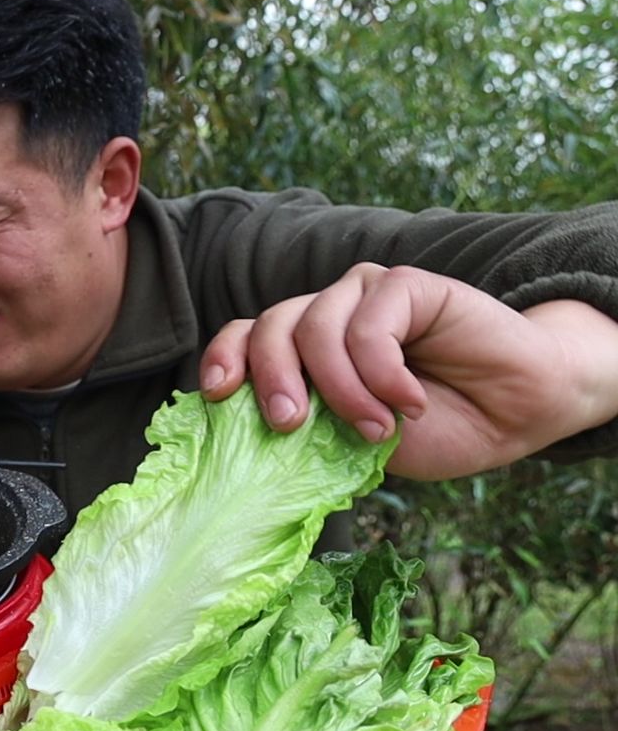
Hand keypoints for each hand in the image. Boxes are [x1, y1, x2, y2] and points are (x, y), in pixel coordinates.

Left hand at [199, 263, 617, 479]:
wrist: (512, 414)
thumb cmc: (431, 431)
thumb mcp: (352, 444)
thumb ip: (308, 430)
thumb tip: (250, 442)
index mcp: (301, 350)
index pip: (243, 339)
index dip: (223, 360)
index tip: (218, 395)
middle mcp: (325, 314)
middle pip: (270, 329)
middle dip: (272, 381)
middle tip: (291, 427)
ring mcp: (363, 296)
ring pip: (316, 327)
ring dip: (340, 389)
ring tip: (375, 430)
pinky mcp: (406, 285)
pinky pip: (370, 324)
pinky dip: (383, 372)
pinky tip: (409, 403)